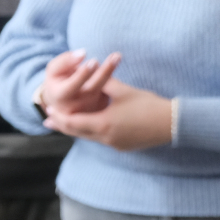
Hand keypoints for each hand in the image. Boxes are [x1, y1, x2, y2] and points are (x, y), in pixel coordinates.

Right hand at [39, 50, 121, 115]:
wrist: (64, 102)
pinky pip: (111, 94)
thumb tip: (82, 53)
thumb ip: (64, 61)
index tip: (94, 61)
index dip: (82, 75)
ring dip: (112, 73)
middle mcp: (77, 106)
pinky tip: (115, 61)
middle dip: (104, 72)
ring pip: (104, 91)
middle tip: (114, 57)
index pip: (71, 87)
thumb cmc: (58, 82)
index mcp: (61, 97)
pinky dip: (116, 79)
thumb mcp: (53, 71)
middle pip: (92, 88)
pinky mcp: (102, 109)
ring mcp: (90, 110)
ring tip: (117, 56)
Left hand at [44, 78, 172, 151]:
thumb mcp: (124, 91)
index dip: (59, 116)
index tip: (49, 110)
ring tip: (66, 124)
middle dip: (62, 125)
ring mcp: (114, 144)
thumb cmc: (148, 105)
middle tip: (48, 121)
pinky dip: (91, 133)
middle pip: (76, 132)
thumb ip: (104, 82)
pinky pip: (101, 139)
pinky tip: (91, 127)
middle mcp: (105, 137)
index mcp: (103, 123)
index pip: (72, 122)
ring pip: (88, 137)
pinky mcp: (122, 146)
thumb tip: (91, 72)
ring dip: (76, 129)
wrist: (172, 123)